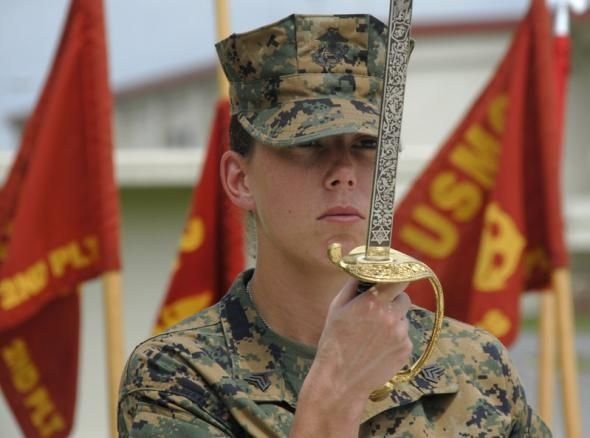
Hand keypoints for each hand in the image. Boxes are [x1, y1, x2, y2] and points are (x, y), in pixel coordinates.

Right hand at [315, 279, 411, 395]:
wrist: (340, 378)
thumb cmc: (334, 341)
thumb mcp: (336, 307)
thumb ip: (353, 286)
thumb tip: (363, 269)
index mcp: (374, 302)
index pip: (399, 279)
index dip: (398, 277)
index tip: (394, 278)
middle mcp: (391, 316)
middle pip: (404, 299)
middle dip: (394, 301)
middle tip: (379, 309)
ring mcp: (400, 335)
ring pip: (403, 319)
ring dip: (394, 321)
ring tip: (374, 334)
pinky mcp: (405, 351)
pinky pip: (404, 337)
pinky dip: (395, 339)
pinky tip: (378, 348)